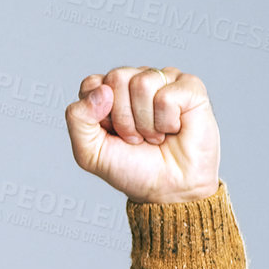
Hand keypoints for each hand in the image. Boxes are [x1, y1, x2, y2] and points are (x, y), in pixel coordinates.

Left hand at [64, 67, 218, 203]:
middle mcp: (135, 81)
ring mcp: (164, 81)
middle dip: (123, 118)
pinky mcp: (190, 87)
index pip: (92, 83)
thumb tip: (101, 90)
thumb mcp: (89, 152)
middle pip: (116, 78)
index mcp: (109, 92)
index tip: (112, 134)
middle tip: (136, 138)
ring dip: (145, 122)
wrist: (169, 190)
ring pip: (142, 83)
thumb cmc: (132, 170)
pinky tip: (173, 129)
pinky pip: (167, 95)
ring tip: (154, 135)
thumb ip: (78, 119)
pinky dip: (167, 122)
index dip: (99, 114)